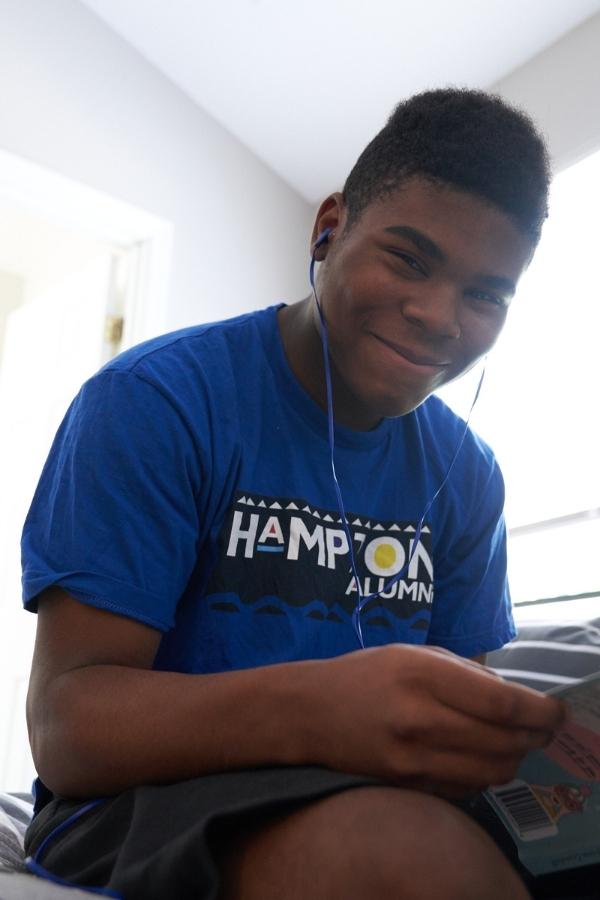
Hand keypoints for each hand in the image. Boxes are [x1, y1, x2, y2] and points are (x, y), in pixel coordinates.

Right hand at [301, 644, 564, 792]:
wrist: (309, 713)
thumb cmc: (363, 675)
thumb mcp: (412, 653)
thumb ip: (463, 671)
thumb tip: (511, 696)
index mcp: (422, 674)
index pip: (501, 703)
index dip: (539, 711)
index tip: (556, 711)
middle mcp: (420, 718)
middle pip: (503, 742)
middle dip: (534, 737)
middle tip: (543, 728)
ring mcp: (413, 757)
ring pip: (491, 770)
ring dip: (513, 758)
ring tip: (514, 742)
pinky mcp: (407, 783)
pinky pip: (467, 787)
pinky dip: (484, 774)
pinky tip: (478, 756)